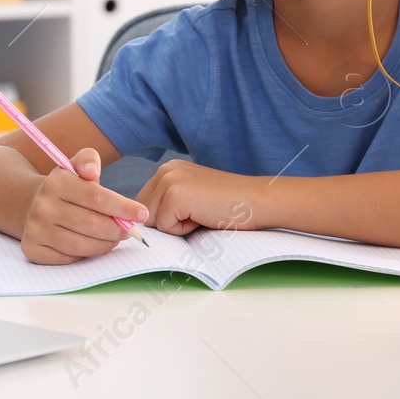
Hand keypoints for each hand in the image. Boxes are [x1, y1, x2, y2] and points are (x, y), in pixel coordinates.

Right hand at [20, 147, 149, 264]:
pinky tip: (92, 245)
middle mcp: (43, 206)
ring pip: (81, 245)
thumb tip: (92, 171)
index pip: (96, 197)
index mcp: (57, 182)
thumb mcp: (74, 166)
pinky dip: (86, 254)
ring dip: (105, 244)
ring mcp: (35, 229)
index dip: (123, 207)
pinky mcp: (32, 249)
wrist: (29, 203)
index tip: (142, 214)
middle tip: (129, 230)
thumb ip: (88, 160)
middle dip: (117, 229)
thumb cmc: (64, 186)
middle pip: (92, 224)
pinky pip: (68, 258)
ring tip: (114, 238)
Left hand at [137, 159, 259, 235]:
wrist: (257, 201)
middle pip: (144, 212)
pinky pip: (166, 227)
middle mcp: (166, 170)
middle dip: (167, 223)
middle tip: (199, 214)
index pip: (144, 203)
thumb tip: (142, 224)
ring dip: (176, 226)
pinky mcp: (176, 195)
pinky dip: (185, 230)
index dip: (164, 218)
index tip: (192, 213)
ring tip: (201, 214)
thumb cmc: (229, 206)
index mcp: (169, 169)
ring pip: (152, 221)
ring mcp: (170, 180)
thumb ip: (169, 203)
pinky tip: (204, 216)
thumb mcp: (193, 198)